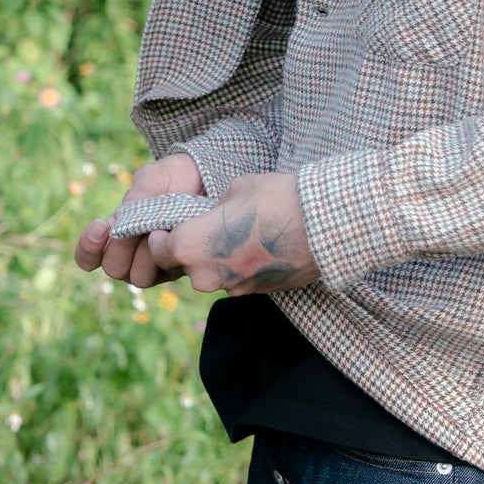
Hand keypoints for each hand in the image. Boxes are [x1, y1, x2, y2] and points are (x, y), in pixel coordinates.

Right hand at [73, 152, 203, 287]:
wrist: (212, 175)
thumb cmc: (176, 176)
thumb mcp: (151, 179)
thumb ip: (134, 199)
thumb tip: (120, 224)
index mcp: (119, 233)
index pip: (90, 256)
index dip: (87, 249)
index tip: (99, 227)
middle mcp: (135, 253)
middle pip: (114, 269)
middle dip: (119, 250)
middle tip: (132, 229)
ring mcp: (159, 262)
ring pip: (138, 277)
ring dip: (144, 255)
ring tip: (157, 231)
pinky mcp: (182, 266)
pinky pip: (166, 274)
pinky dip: (165, 257)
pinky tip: (172, 238)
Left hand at [147, 171, 319, 294]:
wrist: (326, 226)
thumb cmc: (277, 199)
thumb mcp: (237, 189)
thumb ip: (214, 208)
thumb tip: (213, 217)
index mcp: (192, 246)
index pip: (158, 249)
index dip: (160, 235)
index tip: (169, 223)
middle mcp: (206, 275)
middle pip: (184, 264)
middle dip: (189, 247)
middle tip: (208, 224)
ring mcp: (232, 288)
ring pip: (210, 273)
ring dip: (216, 256)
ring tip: (239, 233)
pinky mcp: (256, 293)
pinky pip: (235, 278)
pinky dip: (239, 265)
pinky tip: (258, 244)